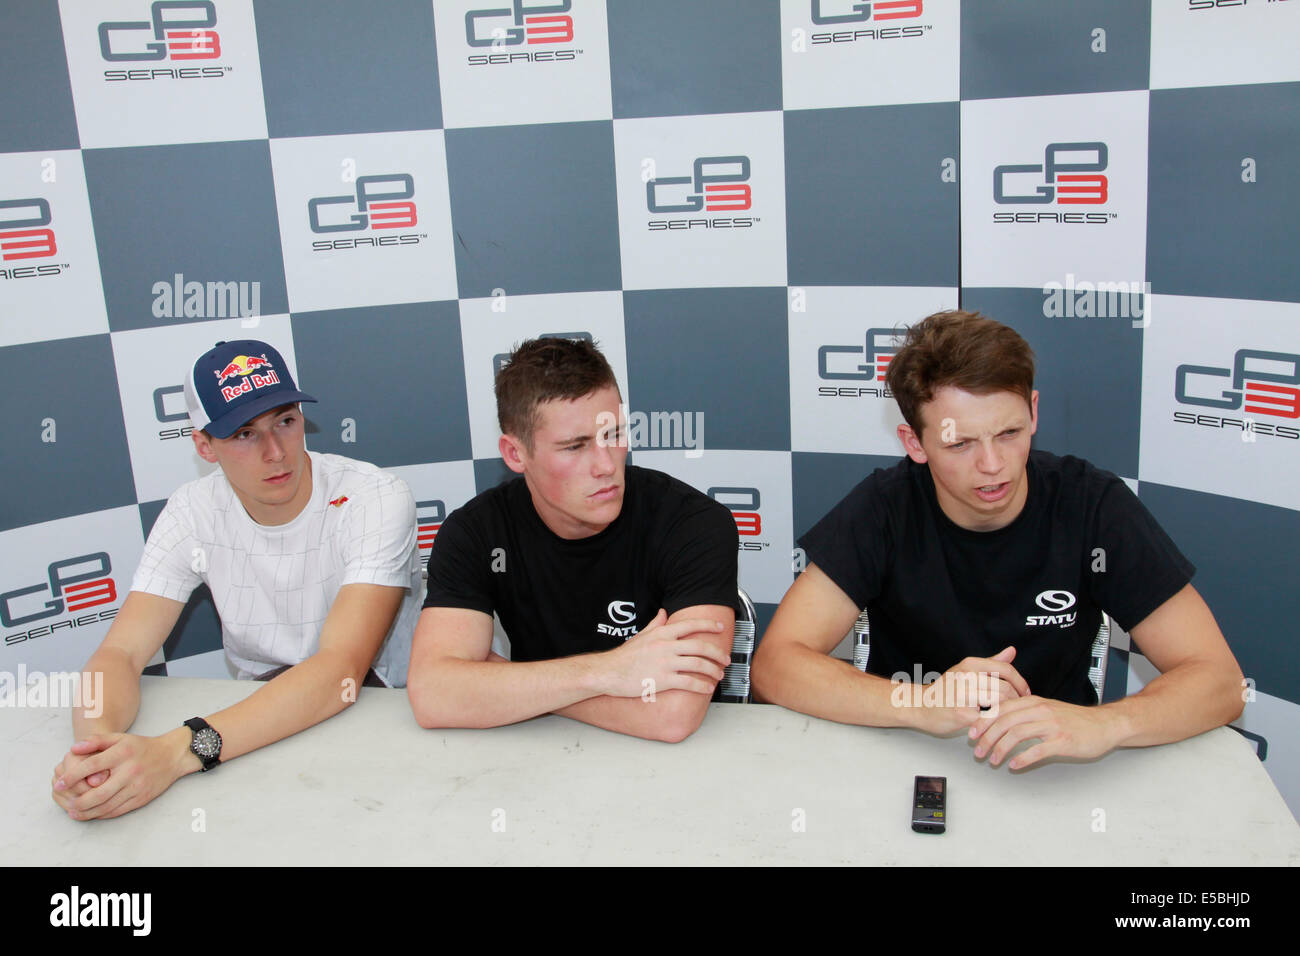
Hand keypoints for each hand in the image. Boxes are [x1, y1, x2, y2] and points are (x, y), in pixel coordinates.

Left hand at [52, 730, 196, 820]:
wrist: (172, 755)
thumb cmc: (141, 746)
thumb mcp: (120, 738)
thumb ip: (96, 741)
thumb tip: (73, 749)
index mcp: (122, 753)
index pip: (91, 766)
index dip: (72, 776)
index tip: (59, 783)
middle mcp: (130, 771)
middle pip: (98, 793)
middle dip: (78, 802)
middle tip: (67, 804)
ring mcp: (137, 786)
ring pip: (107, 805)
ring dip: (88, 812)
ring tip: (74, 812)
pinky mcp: (142, 798)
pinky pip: (118, 810)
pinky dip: (102, 814)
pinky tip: (93, 814)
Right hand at [599, 609, 728, 698]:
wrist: (609, 672)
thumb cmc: (623, 656)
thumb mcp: (641, 636)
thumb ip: (655, 624)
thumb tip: (663, 613)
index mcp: (662, 634)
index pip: (690, 625)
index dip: (708, 625)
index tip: (721, 627)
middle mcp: (666, 646)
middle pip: (700, 646)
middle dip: (717, 653)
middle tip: (726, 658)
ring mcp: (665, 663)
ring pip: (698, 664)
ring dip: (713, 670)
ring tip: (719, 675)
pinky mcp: (663, 680)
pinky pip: (689, 682)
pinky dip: (702, 686)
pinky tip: (707, 688)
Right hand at [910, 647, 1029, 733]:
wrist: (918, 705)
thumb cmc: (945, 690)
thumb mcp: (966, 671)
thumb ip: (991, 662)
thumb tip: (1012, 651)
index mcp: (969, 664)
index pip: (1005, 669)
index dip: (1020, 682)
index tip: (1025, 692)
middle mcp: (966, 676)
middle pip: (1005, 688)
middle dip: (1017, 700)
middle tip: (1018, 709)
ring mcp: (962, 694)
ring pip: (999, 703)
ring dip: (1008, 712)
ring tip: (1008, 716)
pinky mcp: (961, 713)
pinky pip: (988, 718)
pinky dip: (995, 723)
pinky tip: (995, 725)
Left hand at [968, 695, 1120, 769]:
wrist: (1106, 724)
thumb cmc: (1076, 719)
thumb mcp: (1048, 709)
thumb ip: (1026, 713)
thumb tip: (1001, 721)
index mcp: (1034, 702)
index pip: (1001, 709)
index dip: (983, 721)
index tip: (971, 733)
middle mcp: (1041, 710)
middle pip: (1005, 721)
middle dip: (987, 737)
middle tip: (978, 751)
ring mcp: (1052, 725)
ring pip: (1018, 734)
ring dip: (1001, 748)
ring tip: (993, 760)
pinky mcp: (1064, 740)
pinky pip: (1038, 749)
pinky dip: (1023, 758)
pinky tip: (1014, 765)